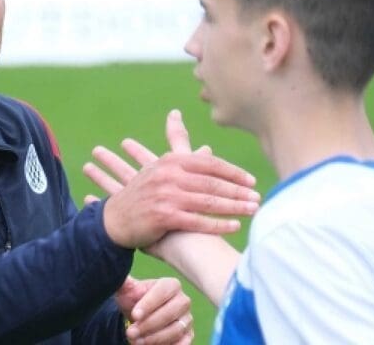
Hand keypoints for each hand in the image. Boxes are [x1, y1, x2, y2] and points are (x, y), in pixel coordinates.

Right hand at [97, 111, 259, 247]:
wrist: (114, 221)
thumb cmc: (142, 195)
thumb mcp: (159, 170)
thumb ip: (183, 155)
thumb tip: (208, 147)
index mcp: (170, 162)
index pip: (208, 164)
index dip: (232, 172)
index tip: (251, 180)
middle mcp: (168, 176)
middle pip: (212, 182)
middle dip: (238, 190)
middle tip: (258, 196)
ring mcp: (165, 196)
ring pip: (208, 201)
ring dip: (235, 206)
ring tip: (254, 210)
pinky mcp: (164, 217)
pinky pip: (198, 221)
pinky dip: (218, 224)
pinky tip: (235, 226)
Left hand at [116, 276, 193, 344]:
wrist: (140, 317)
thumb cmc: (134, 300)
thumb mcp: (127, 290)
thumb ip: (124, 282)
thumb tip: (116, 271)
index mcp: (171, 285)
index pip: (162, 292)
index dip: (149, 304)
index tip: (135, 315)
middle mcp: (183, 301)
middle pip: (170, 313)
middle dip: (149, 324)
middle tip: (131, 332)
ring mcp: (187, 319)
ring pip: (175, 330)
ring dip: (154, 338)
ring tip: (135, 341)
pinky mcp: (188, 335)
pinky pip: (183, 343)